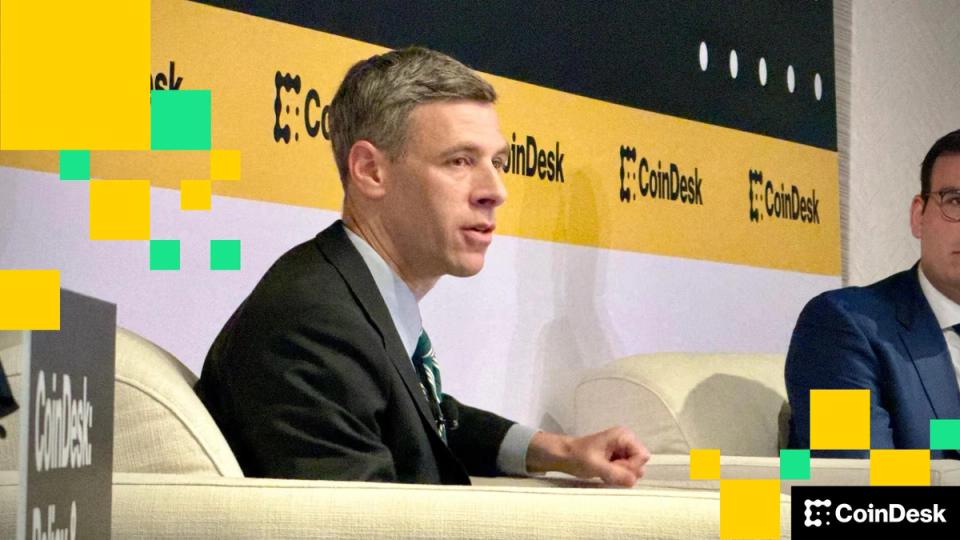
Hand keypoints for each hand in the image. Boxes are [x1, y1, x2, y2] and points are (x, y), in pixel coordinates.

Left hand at [525, 426, 649, 486]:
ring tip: (605, 471)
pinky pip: (627, 472)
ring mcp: (623, 450)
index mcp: (624, 436)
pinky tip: (605, 473)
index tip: (614, 467)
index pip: (643, 456)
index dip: (631, 467)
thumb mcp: (596, 465)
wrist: (564, 455)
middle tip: (608, 470)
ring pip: (634, 470)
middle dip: (626, 471)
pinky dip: (617, 476)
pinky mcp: (619, 458)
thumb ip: (615, 473)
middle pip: (640, 463)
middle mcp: (627, 441)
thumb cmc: (578, 456)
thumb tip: (633, 481)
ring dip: (621, 475)